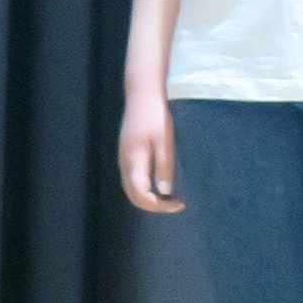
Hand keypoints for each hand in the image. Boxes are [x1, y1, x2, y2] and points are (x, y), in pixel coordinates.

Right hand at [119, 92, 182, 212]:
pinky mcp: (126, 154)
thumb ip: (164, 167)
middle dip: (153, 205)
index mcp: (134, 160)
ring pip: (130, 188)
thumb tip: (165, 192)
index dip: (159, 205)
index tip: (179, 204)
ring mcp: (123, 158)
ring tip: (170, 197)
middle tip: (176, 204)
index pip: (141, 194)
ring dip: (149, 197)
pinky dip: (144, 188)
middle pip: (133, 195)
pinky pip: (131, 179)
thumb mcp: (165, 142)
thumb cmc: (156, 117)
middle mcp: (124, 162)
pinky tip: (159, 184)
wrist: (141, 96)